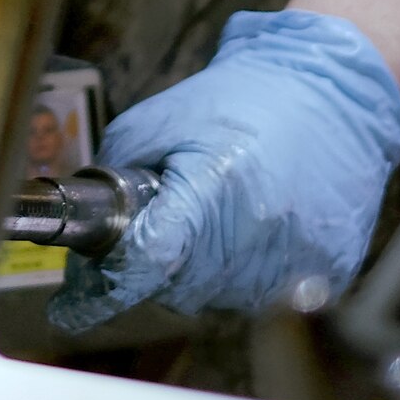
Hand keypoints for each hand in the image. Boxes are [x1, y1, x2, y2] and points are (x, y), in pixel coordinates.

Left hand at [47, 9, 399, 330]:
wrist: (328, 93)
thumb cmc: (239, 100)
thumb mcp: (154, 122)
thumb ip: (114, 172)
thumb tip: (91, 225)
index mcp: (210, 190)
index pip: (145, 262)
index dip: (102, 288)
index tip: (70, 307)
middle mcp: (255, 234)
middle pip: (176, 288)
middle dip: (153, 267)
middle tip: (160, 228)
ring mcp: (296, 259)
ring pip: (218, 296)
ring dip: (200, 271)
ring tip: (215, 216)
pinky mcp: (328, 270)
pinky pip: (263, 292)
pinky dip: (244, 271)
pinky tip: (251, 228)